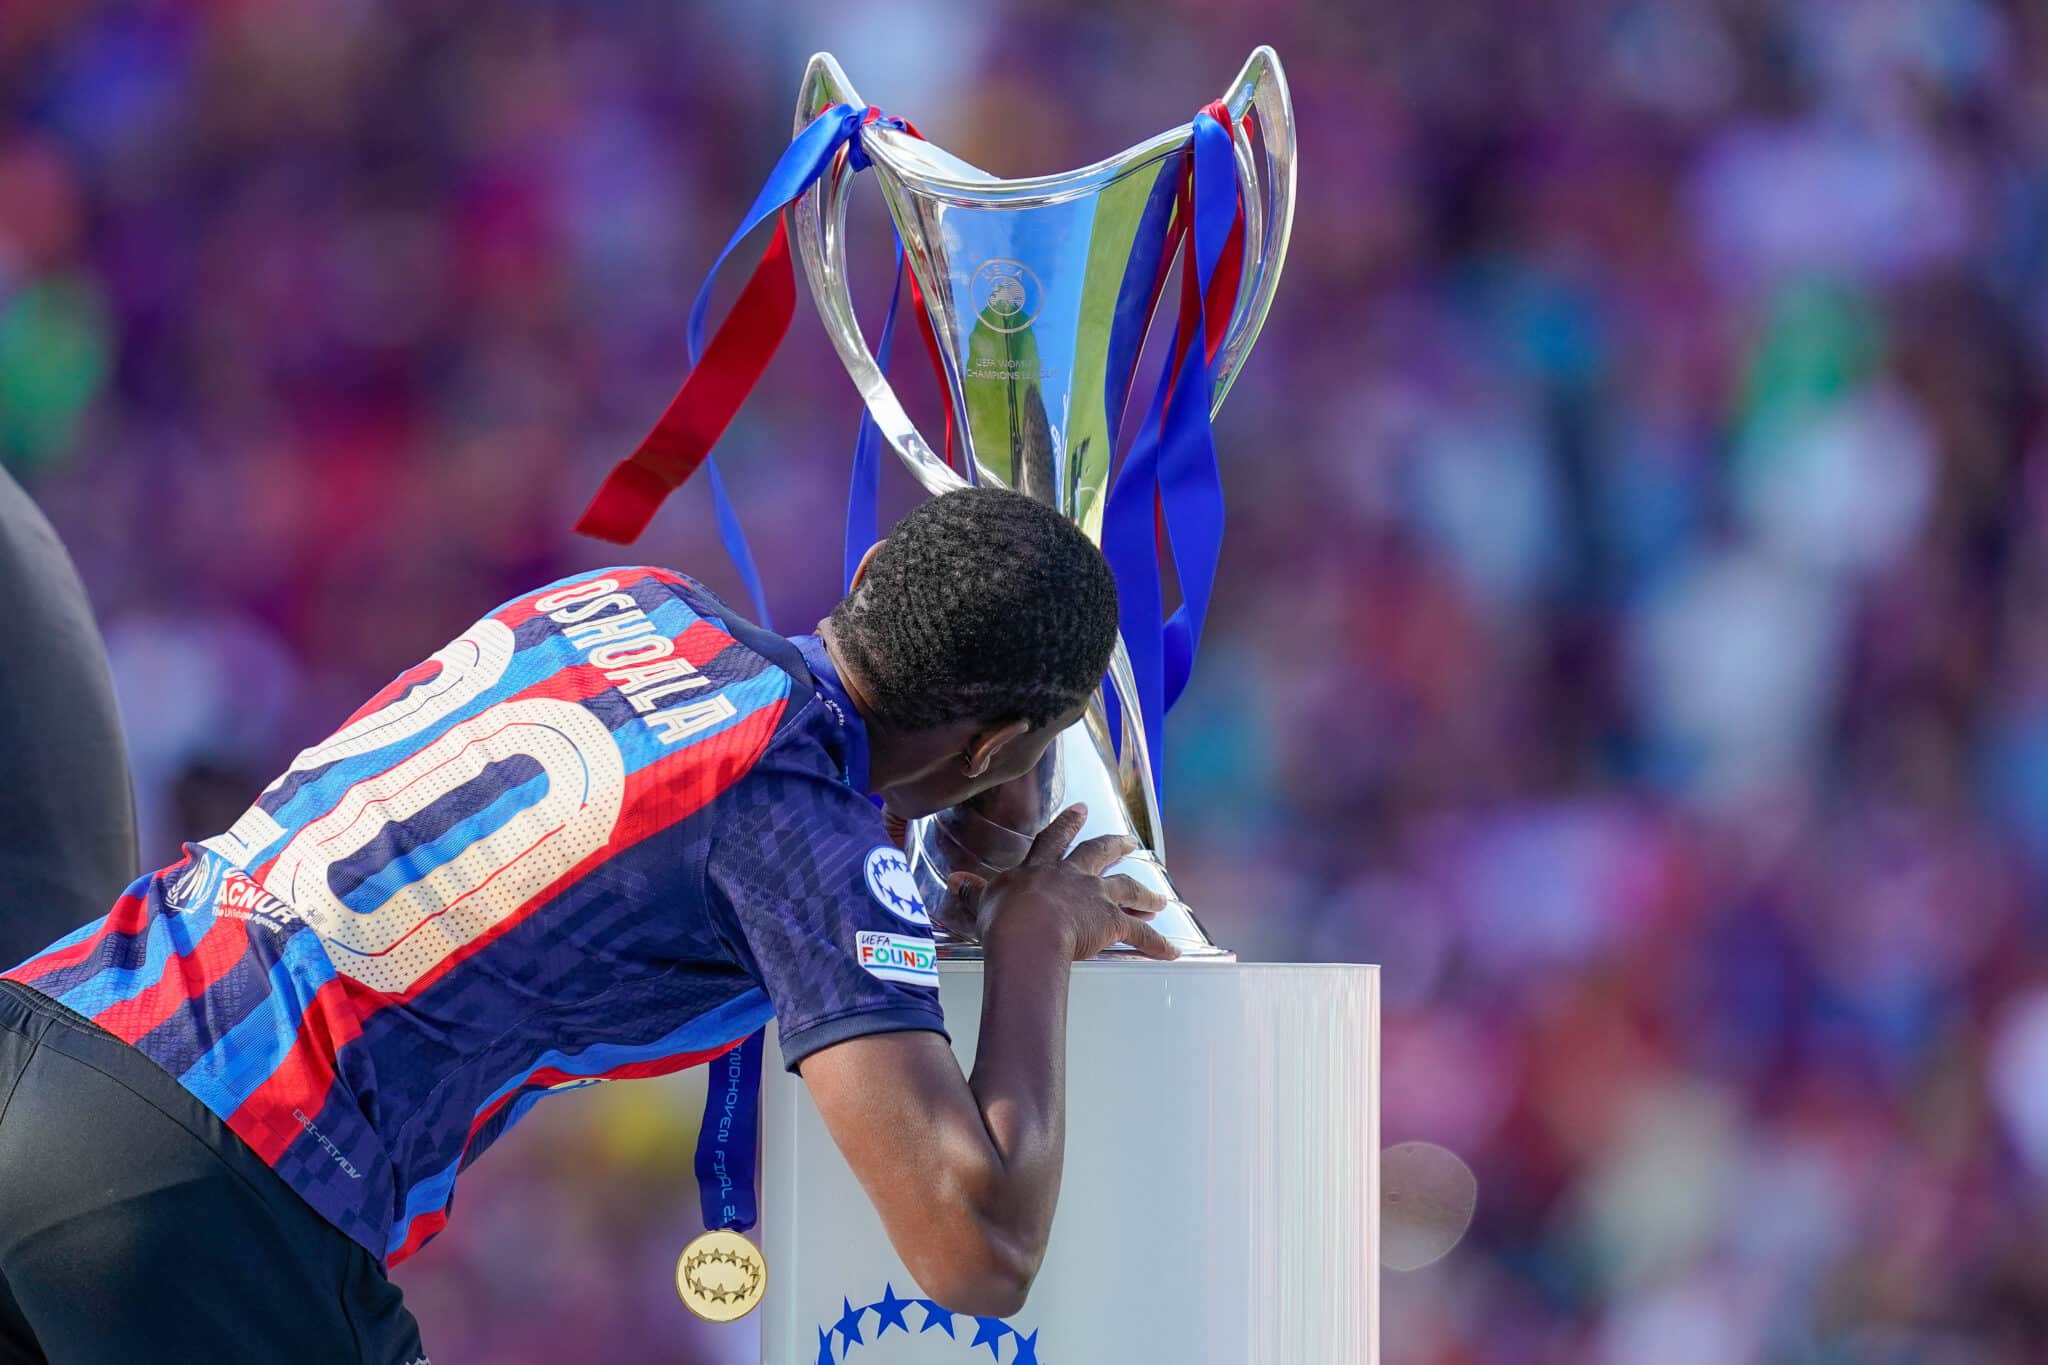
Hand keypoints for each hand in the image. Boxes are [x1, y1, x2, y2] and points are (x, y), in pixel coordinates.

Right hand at [937, 804, 1177, 960]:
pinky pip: (1139, 934)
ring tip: (1158, 899)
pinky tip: (1170, 950)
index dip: (1067, 824)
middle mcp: (1072, 876)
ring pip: (1127, 888)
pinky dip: (1156, 943)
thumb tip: (953, 881)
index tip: (1080, 810)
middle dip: (1115, 846)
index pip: (1054, 840)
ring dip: (1145, 894)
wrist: (1026, 934)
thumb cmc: (1003, 919)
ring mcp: (1095, 897)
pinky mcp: (1111, 922)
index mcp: (1041, 869)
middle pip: (1099, 854)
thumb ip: (973, 891)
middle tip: (1128, 841)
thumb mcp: (983, 901)